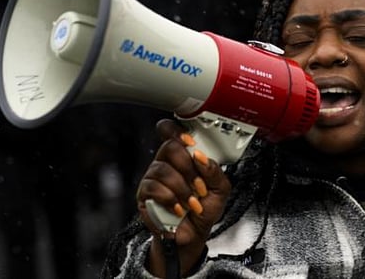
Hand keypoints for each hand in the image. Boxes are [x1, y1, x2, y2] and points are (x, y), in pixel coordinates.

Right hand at [139, 119, 231, 275]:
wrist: (193, 235)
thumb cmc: (204, 209)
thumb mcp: (220, 189)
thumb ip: (215, 171)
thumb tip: (202, 157)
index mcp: (183, 156)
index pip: (171, 132)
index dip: (177, 130)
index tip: (190, 141)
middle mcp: (166, 163)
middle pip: (168, 146)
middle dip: (188, 167)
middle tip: (199, 185)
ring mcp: (153, 178)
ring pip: (162, 170)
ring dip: (182, 188)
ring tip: (192, 203)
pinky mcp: (144, 195)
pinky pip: (153, 189)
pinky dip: (170, 200)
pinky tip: (179, 209)